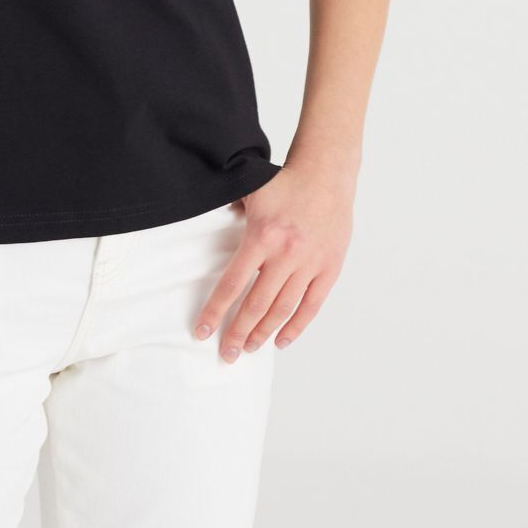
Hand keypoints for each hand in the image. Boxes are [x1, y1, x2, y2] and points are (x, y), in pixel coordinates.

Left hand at [193, 162, 354, 359]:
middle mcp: (287, 254)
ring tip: (249, 349)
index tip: (202, 331)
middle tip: (226, 353)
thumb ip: (226, 210)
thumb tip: (198, 220)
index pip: (234, 283)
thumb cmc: (285, 183)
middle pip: (257, 304)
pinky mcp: (330, 268)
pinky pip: (312, 305)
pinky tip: (282, 340)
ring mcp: (310, 263)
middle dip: (239, 332)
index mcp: (262, 236)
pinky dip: (297, 326)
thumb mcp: (249, 191)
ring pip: (284, 309)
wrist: (327, 174)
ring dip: (264, 333)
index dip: (216, 311)